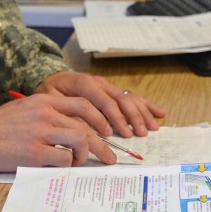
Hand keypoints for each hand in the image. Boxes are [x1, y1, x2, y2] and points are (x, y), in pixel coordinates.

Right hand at [0, 92, 119, 171]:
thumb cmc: (1, 125)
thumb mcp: (26, 109)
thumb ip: (49, 113)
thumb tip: (75, 128)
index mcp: (45, 101)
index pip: (82, 104)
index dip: (99, 118)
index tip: (107, 131)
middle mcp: (46, 114)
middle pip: (86, 127)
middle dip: (102, 145)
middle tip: (111, 158)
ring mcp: (41, 133)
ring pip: (80, 141)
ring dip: (85, 156)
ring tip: (80, 163)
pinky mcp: (35, 153)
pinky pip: (64, 159)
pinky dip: (67, 165)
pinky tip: (61, 167)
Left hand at [33, 70, 165, 137]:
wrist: (52, 77)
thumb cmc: (51, 91)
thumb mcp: (50, 101)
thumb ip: (66, 112)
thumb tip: (83, 129)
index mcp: (85, 84)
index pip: (102, 101)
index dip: (111, 117)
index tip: (117, 134)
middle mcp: (100, 83)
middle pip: (120, 99)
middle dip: (132, 117)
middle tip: (139, 134)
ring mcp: (108, 86)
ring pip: (130, 98)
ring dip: (142, 113)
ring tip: (151, 128)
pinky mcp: (113, 91)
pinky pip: (132, 97)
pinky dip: (147, 105)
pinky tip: (160, 113)